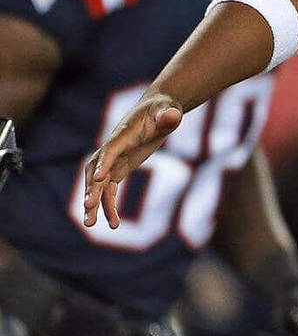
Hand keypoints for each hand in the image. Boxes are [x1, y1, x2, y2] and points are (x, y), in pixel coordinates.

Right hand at [83, 93, 182, 228]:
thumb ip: (168, 116)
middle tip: (88, 208)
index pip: (110, 150)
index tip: (99, 178)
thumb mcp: (168, 111)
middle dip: (91, 189)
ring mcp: (113, 160)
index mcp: (122, 134)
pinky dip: (109, 206)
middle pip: (96, 171)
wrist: (157, 110)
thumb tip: (172, 116)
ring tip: (90, 225)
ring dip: (94, 204)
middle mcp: (112, 148)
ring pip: (98, 185)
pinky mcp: (118, 169)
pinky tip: (114, 224)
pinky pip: (109, 190)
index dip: (104, 163)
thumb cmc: (163, 110)